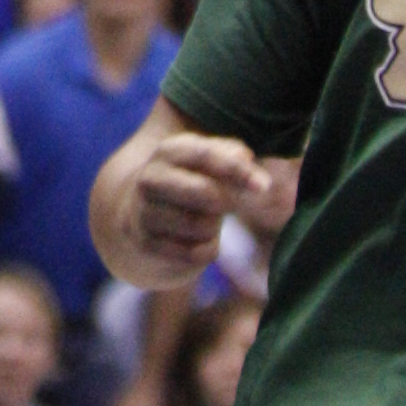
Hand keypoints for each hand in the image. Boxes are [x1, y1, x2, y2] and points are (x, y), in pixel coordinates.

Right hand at [116, 130, 271, 278]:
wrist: (139, 218)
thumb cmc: (189, 184)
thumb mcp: (207, 164)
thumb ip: (232, 157)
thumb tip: (247, 161)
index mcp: (168, 151)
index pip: (208, 155)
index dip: (238, 170)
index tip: (265, 186)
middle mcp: (150, 178)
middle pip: (208, 194)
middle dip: (225, 203)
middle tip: (221, 204)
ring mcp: (144, 211)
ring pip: (203, 226)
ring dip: (212, 228)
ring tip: (199, 221)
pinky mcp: (146, 243)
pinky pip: (195, 254)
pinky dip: (204, 250)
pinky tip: (190, 241)